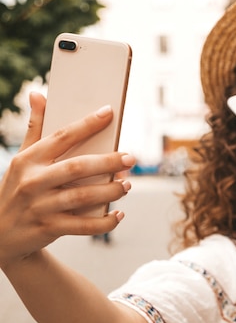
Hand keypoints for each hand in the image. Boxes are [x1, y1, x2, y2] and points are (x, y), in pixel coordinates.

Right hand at [0, 92, 135, 268]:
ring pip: (83, 196)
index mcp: (28, 160)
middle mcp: (33, 182)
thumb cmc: (17, 190)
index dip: (87, 124)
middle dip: (108, 161)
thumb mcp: (21, 160)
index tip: (109, 112)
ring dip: (110, 190)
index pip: (61, 137)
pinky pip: (84, 226)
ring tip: (127, 185)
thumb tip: (38, 94)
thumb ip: (34, 130)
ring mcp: (41, 207)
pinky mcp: (49, 228)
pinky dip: (104, 222)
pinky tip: (118, 215)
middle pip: (77, 167)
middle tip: (131, 158)